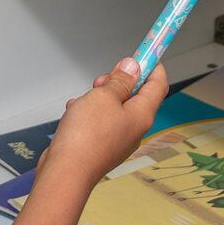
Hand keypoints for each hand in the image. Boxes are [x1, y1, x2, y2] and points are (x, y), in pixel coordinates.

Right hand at [39, 58, 167, 183]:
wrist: (65, 172)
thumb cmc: (86, 137)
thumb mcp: (104, 96)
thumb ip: (120, 80)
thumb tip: (132, 67)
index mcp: (142, 115)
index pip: (158, 85)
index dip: (153, 65)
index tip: (148, 51)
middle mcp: (133, 129)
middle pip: (135, 95)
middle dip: (119, 82)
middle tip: (103, 80)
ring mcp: (117, 140)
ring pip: (114, 108)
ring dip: (99, 97)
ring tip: (84, 100)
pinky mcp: (101, 147)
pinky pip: (99, 121)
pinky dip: (88, 112)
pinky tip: (74, 113)